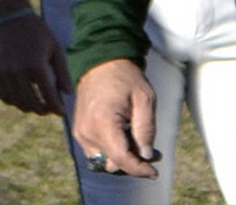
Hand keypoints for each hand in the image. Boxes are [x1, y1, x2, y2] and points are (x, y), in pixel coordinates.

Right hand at [0, 12, 70, 114]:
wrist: (13, 20)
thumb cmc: (39, 33)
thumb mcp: (56, 50)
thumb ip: (62, 74)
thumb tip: (68, 94)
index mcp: (37, 67)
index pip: (48, 97)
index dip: (56, 107)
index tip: (62, 112)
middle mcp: (19, 74)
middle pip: (32, 103)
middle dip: (43, 110)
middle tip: (50, 109)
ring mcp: (5, 75)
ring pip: (17, 102)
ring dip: (28, 107)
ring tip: (38, 105)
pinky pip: (4, 96)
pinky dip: (14, 101)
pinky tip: (23, 99)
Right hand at [72, 59, 161, 177]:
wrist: (102, 63)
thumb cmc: (125, 77)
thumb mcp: (145, 99)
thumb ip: (146, 129)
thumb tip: (146, 155)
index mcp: (102, 123)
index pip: (120, 158)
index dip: (138, 169)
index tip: (153, 173)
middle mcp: (87, 132)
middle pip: (112, 162)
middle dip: (134, 162)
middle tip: (154, 154)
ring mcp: (81, 133)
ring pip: (104, 160)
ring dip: (123, 157)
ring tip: (141, 143)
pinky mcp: (80, 132)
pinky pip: (97, 151)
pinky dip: (113, 150)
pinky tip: (127, 137)